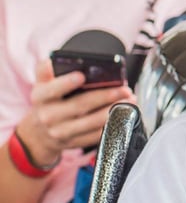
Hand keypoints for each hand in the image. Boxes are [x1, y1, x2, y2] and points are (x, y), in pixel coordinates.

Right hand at [14, 57, 134, 166]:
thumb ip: (48, 69)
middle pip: (79, 105)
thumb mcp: (43, 83)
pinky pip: (95, 135)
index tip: (82, 76)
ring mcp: (60, 132)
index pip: (52, 89)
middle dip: (105, 96)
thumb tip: (64, 59)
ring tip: (129, 101)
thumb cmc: (48, 100)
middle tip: (124, 89)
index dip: (66, 83)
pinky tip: (124, 114)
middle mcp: (48, 116)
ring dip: (113, 111)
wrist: (39, 133)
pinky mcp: (73, 143)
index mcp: (40, 97)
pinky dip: (112, 124)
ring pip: (91, 122)